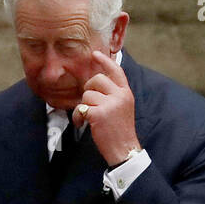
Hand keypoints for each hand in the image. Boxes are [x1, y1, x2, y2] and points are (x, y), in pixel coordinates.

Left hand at [74, 50, 139, 166]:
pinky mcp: (99, 114)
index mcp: (126, 93)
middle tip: (89, 103)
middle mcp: (120, 96)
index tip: (95, 54)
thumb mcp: (123, 108)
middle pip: (97, 79)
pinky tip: (82, 124)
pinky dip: (78, 117)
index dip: (105, 61)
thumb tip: (95, 84)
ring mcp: (110, 104)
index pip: (116, 71)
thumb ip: (113, 94)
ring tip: (86, 118)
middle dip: (88, 89)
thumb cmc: (120, 131)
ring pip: (87, 95)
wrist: (124, 149)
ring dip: (82, 107)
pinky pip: (81, 108)